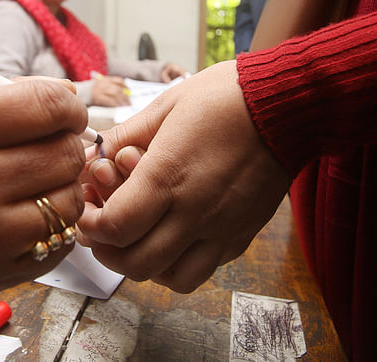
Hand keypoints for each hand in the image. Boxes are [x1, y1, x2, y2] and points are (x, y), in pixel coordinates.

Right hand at [0, 79, 87, 294]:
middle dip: (66, 145)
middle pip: (65, 153)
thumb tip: (69, 94)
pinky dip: (56, 221)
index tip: (68, 111)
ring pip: (71, 197)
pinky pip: (64, 236)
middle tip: (49, 148)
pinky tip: (28, 216)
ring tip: (35, 184)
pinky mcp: (6, 269)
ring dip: (63, 186)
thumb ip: (10, 100)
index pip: (45, 106)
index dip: (67, 105)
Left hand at [76, 61, 290, 292]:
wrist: (289, 105)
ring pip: (171, 278)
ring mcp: (222, 229)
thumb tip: (92, 156)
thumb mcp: (166, 106)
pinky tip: (170, 237)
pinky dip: (177, 265)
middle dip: (107, 250)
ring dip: (144, 265)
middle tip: (102, 228)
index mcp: (169, 175)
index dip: (91, 226)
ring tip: (136, 239)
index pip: (116, 227)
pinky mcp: (241, 236)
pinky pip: (202, 271)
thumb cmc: (225, 97)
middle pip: (136, 263)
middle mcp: (195, 211)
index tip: (86, 210)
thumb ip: (125, 135)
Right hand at [92, 75, 131, 105]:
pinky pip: (109, 100)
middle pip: (117, 89)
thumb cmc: (93, 91)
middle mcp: (103, 83)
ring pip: (115, 94)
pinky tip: (118, 107)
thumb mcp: (101, 85)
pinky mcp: (98, 97)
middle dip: (125, 96)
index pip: (118, 80)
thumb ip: (111, 87)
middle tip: (129, 102)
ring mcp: (100, 90)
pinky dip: (115, 104)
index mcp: (105, 80)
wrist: (81, 93)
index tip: (130, 91)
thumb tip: (125, 93)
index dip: (125, 86)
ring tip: (126, 106)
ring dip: (122, 100)